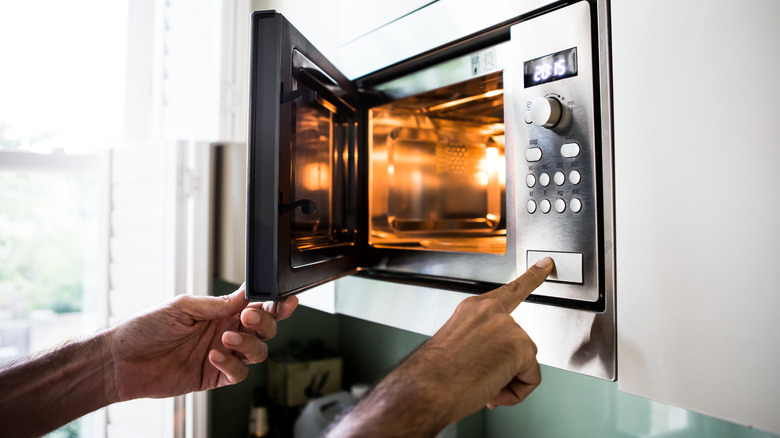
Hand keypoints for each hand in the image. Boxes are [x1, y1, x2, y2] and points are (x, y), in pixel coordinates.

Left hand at [105, 285, 297, 400]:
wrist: (121, 361)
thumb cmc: (144, 328)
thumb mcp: (182, 306)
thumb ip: (217, 304)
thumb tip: (245, 295)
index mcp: (220, 311)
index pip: (256, 304)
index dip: (275, 303)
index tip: (284, 301)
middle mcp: (225, 332)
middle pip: (265, 328)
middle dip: (265, 322)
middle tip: (248, 316)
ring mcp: (222, 355)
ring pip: (257, 352)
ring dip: (248, 344)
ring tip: (225, 339)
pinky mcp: (214, 377)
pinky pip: (238, 374)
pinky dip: (231, 365)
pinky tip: (213, 357)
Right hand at [326, 258, 553, 436]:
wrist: (426, 389)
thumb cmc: (434, 375)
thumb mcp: (456, 347)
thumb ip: (482, 342)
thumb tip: (495, 363)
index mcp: (473, 309)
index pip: (510, 290)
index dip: (532, 277)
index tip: (545, 263)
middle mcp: (491, 312)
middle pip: (519, 343)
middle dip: (505, 368)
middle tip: (479, 378)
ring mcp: (507, 326)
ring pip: (525, 363)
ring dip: (506, 381)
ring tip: (479, 384)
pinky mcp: (520, 345)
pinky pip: (531, 378)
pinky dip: (516, 392)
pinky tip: (493, 388)